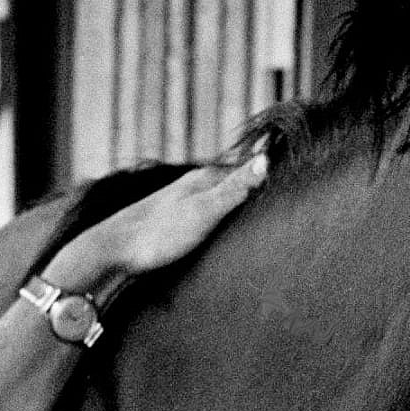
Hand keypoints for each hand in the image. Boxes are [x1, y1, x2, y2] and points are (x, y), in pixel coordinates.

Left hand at [43, 155, 269, 296]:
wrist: (111, 251)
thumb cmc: (157, 233)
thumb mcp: (203, 211)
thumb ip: (235, 188)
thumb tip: (267, 159)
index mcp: (204, 179)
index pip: (248, 167)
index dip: (271, 171)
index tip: (298, 175)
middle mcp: (194, 186)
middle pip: (235, 182)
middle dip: (258, 186)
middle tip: (287, 192)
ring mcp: (183, 204)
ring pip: (221, 199)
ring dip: (241, 203)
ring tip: (263, 209)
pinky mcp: (175, 223)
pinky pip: (210, 215)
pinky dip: (225, 218)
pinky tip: (228, 228)